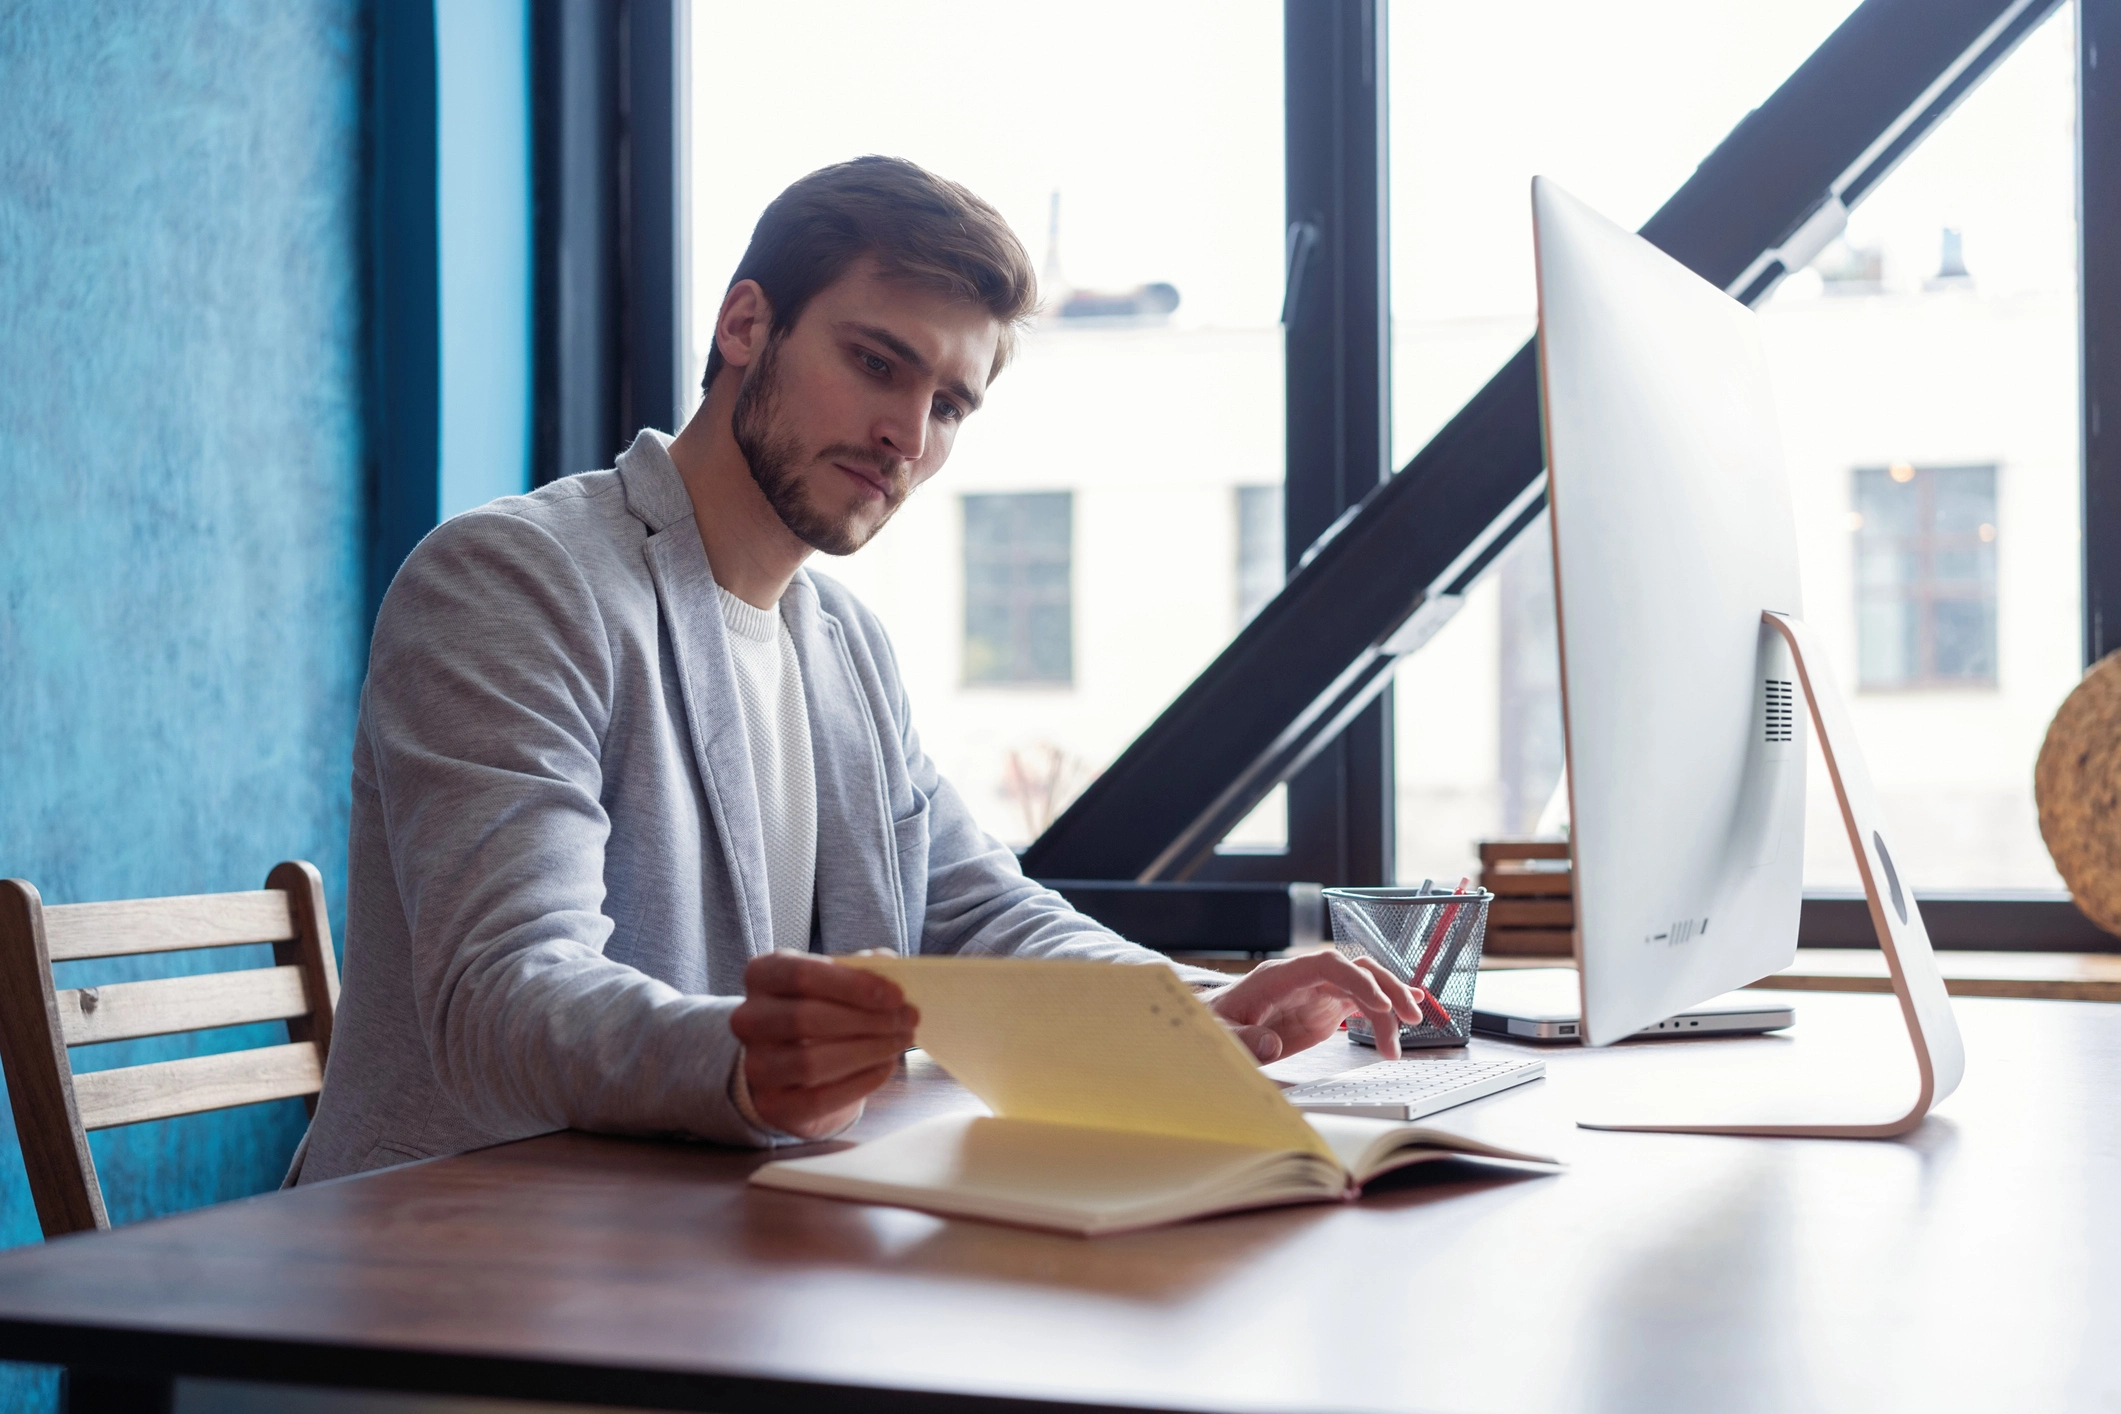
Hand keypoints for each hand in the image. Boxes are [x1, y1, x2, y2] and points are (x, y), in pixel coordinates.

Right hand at [730, 952, 918, 1138]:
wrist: (795, 1064)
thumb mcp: (838, 981)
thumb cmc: (822, 1009)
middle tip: (908, 1019)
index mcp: (763, 975)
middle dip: (867, 1020)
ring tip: (900, 1041)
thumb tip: (889, 965)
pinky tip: (884, 1066)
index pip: (800, 975)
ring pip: (811, 1062)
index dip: (852, 984)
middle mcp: (748, 1019)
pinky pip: (819, 1098)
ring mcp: (756, 1065)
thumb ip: (863, 969)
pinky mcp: (772, 1105)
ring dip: (867, 1051)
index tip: (895, 995)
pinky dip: (860, 1082)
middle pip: (805, 1019)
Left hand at [1205, 951, 1424, 1062]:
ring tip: (1397, 1047)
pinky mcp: (1326, 1008)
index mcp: (1281, 976)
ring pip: (1365, 986)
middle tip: (1410, 1017)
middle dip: (1387, 988)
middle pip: (1356, 968)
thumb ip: (1244, 1038)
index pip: (1327, 963)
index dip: (1356, 978)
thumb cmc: (1217, 1021)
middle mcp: (1306, 978)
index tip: (1378, 1004)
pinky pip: (1361, 1003)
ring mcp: (1318, 992)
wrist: (1215, 1020)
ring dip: (1389, 1008)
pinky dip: (1383, 1012)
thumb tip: (1272, 1045)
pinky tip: (1403, 1021)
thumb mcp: (1221, 1033)